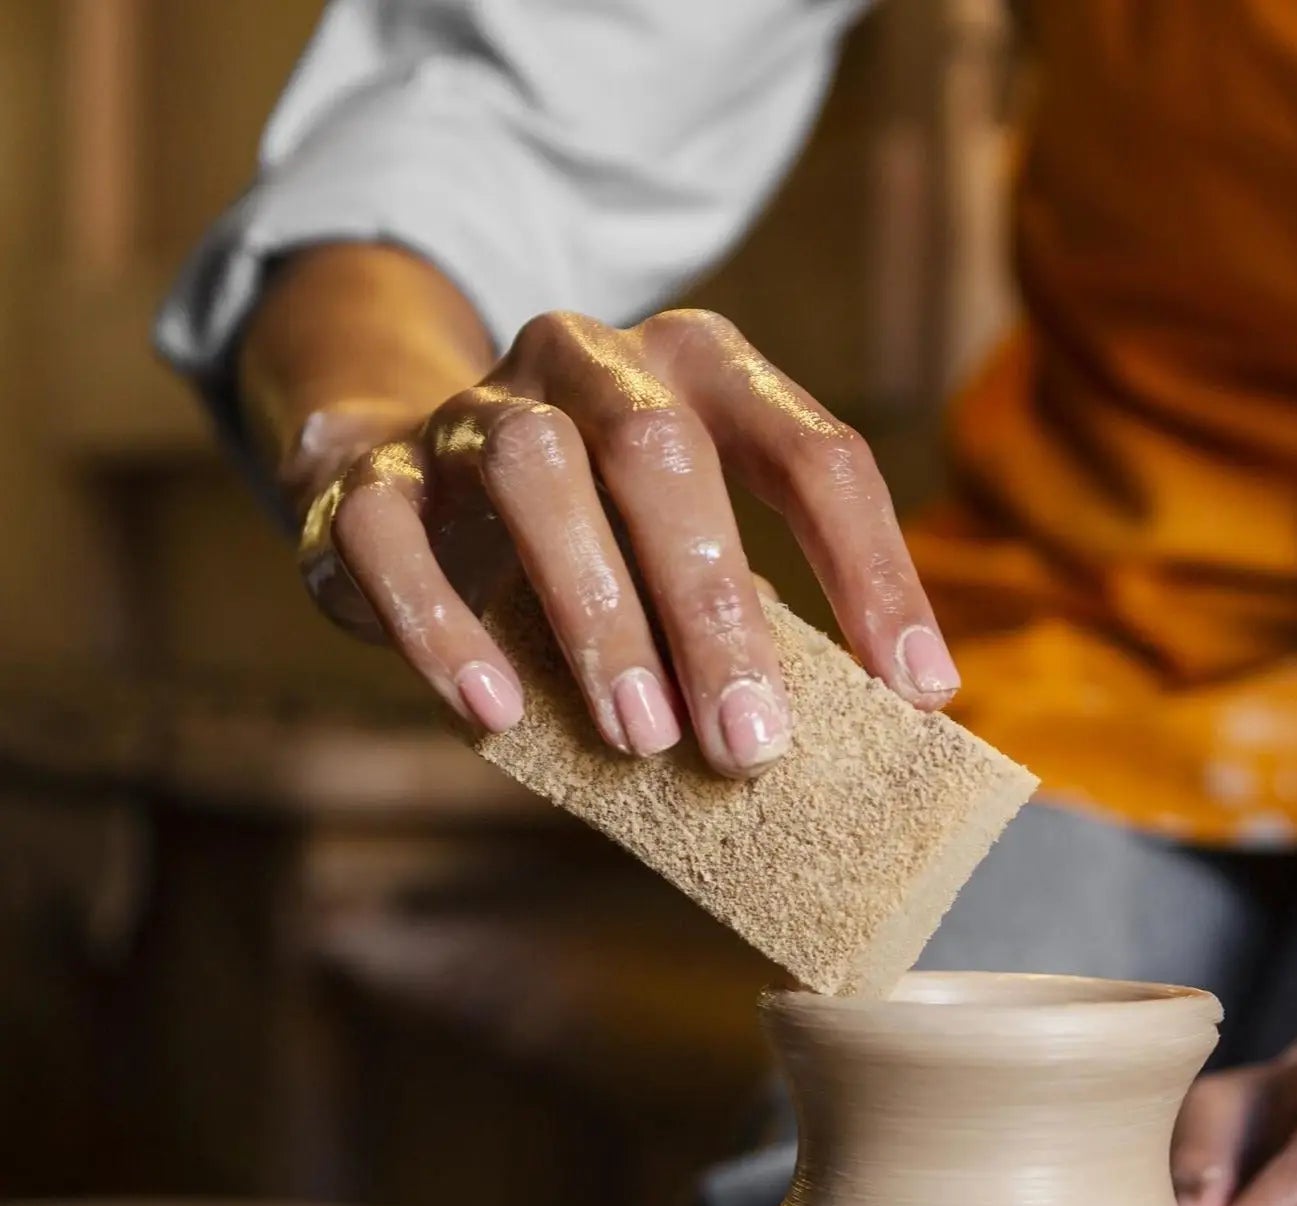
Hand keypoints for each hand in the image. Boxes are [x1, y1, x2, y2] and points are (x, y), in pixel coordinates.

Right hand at [288, 308, 956, 771]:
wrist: (400, 469)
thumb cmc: (600, 538)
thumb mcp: (691, 547)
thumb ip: (763, 615)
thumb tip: (871, 739)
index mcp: (705, 372)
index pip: (814, 455)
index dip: (873, 574)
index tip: (919, 696)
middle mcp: (593, 362)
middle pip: (662, 455)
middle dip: (716, 608)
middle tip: (752, 746)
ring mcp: (475, 408)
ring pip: (534, 473)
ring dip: (597, 614)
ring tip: (641, 738)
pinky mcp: (371, 475)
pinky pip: (394, 539)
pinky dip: (444, 628)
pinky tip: (495, 712)